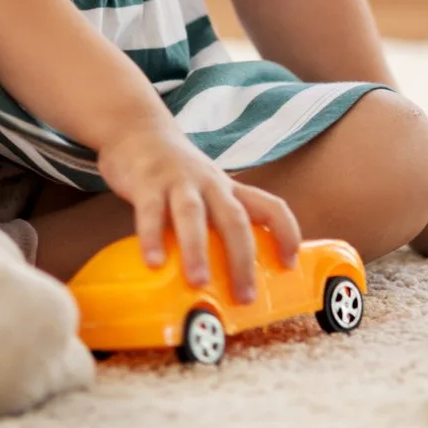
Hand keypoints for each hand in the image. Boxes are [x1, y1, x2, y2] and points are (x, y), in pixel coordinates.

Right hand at [97, 117, 300, 302]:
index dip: (287, 233)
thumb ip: (214, 224)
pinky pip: (151, 211)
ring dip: (197, 250)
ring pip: (193, 214)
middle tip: (244, 296)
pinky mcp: (147, 182)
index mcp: (229, 189)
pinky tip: (154, 263)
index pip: (271, 206)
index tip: (289, 264)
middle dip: (242, 259)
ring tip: (198, 282)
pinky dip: (152, 237)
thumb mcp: (206, 190)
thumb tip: (223, 279)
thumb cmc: (176, 172)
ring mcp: (178, 181)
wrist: (137, 130)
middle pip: (234, 218)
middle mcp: (209, 184)